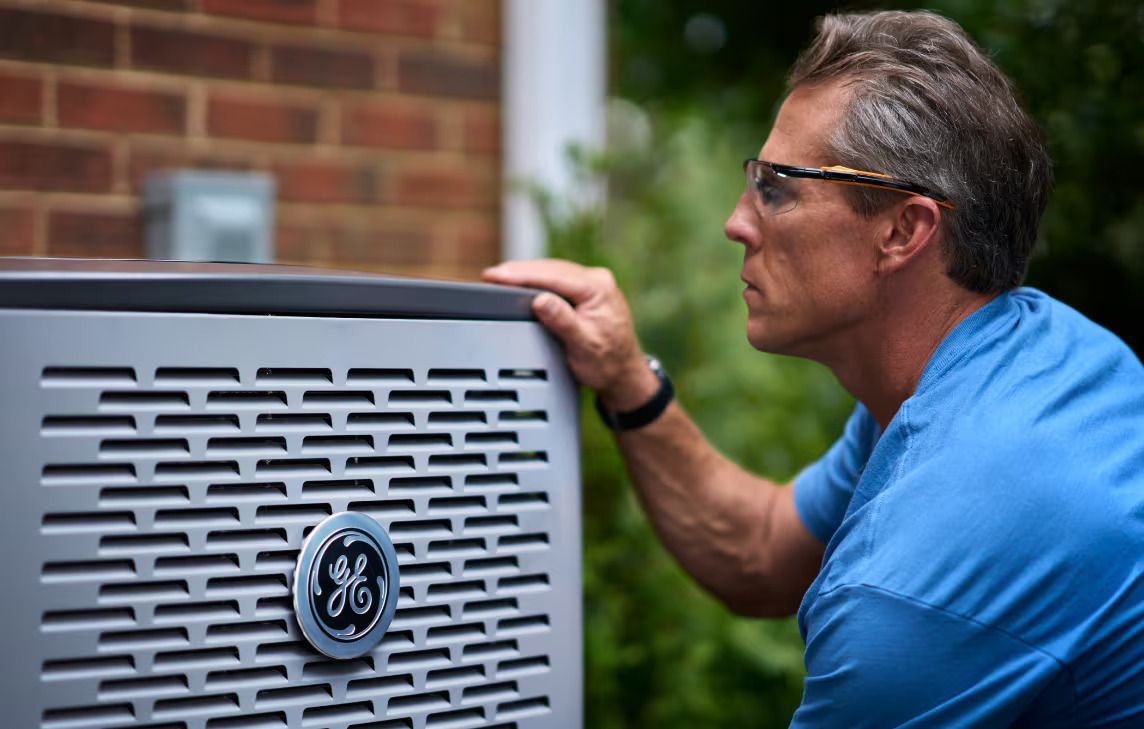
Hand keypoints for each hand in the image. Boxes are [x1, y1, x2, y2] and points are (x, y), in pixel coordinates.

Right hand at [482, 259, 659, 410]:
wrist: (624, 374)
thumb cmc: (608, 364)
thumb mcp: (583, 346)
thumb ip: (563, 322)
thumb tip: (540, 300)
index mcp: (598, 289)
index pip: (553, 276)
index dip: (521, 275)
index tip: (498, 275)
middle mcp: (598, 280)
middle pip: (551, 269)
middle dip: (520, 272)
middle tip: (491, 275)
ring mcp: (594, 284)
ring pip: (553, 272)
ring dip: (527, 274)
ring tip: (501, 277)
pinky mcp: (588, 290)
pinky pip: (558, 279)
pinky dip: (538, 281)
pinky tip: (522, 282)